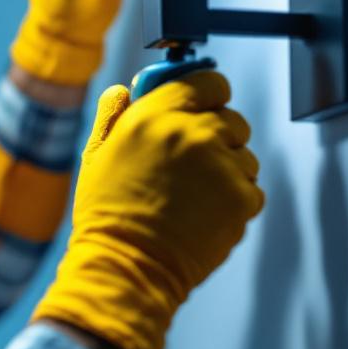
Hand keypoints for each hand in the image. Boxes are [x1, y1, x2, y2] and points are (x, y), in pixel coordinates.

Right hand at [31, 71, 263, 348]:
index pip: (208, 81)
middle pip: (232, 119)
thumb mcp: (96, 155)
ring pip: (244, 156)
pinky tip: (203, 214)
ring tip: (193, 196)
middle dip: (217, 136)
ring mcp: (222, 167)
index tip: (203, 105)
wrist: (127, 267)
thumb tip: (125, 90)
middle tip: (192, 163)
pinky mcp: (242, 200)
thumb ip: (114, 114)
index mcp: (156, 115)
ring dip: (227, 171)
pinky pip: (251, 189)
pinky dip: (233, 201)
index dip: (208, 93)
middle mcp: (194, 133)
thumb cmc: (106, 214)